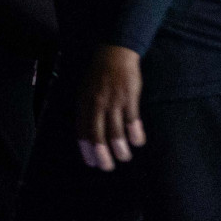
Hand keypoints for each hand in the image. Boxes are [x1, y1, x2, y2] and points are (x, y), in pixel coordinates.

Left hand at [76, 45, 145, 170]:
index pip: (82, 130)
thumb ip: (87, 109)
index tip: (90, 162)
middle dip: (102, 154)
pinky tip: (138, 142)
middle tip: (107, 167)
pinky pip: (132, 121)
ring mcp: (113, 101)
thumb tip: (88, 132)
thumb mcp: (86, 89)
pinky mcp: (129, 98)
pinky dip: (135, 134)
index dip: (86, 148)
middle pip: (97, 134)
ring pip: (116, 131)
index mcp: (84, 102)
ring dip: (120, 149)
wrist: (115, 53)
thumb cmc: (99, 74)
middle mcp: (97, 103)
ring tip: (124, 157)